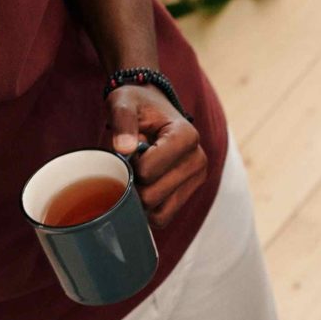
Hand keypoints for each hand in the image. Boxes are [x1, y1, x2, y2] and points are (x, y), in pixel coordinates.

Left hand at [109, 83, 205, 228]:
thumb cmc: (137, 105)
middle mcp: (198, 160)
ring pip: (160, 212)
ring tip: (138, 175)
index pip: (148, 170)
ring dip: (140, 199)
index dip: (129, 165)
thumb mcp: (124, 102)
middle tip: (130, 164)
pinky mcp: (190, 192)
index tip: (128, 148)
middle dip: (133, 184)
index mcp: (186, 136)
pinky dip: (149, 210)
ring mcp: (197, 179)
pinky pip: (164, 217)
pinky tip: (144, 187)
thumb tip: (124, 149)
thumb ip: (122, 120)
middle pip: (153, 195)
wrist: (153, 111)